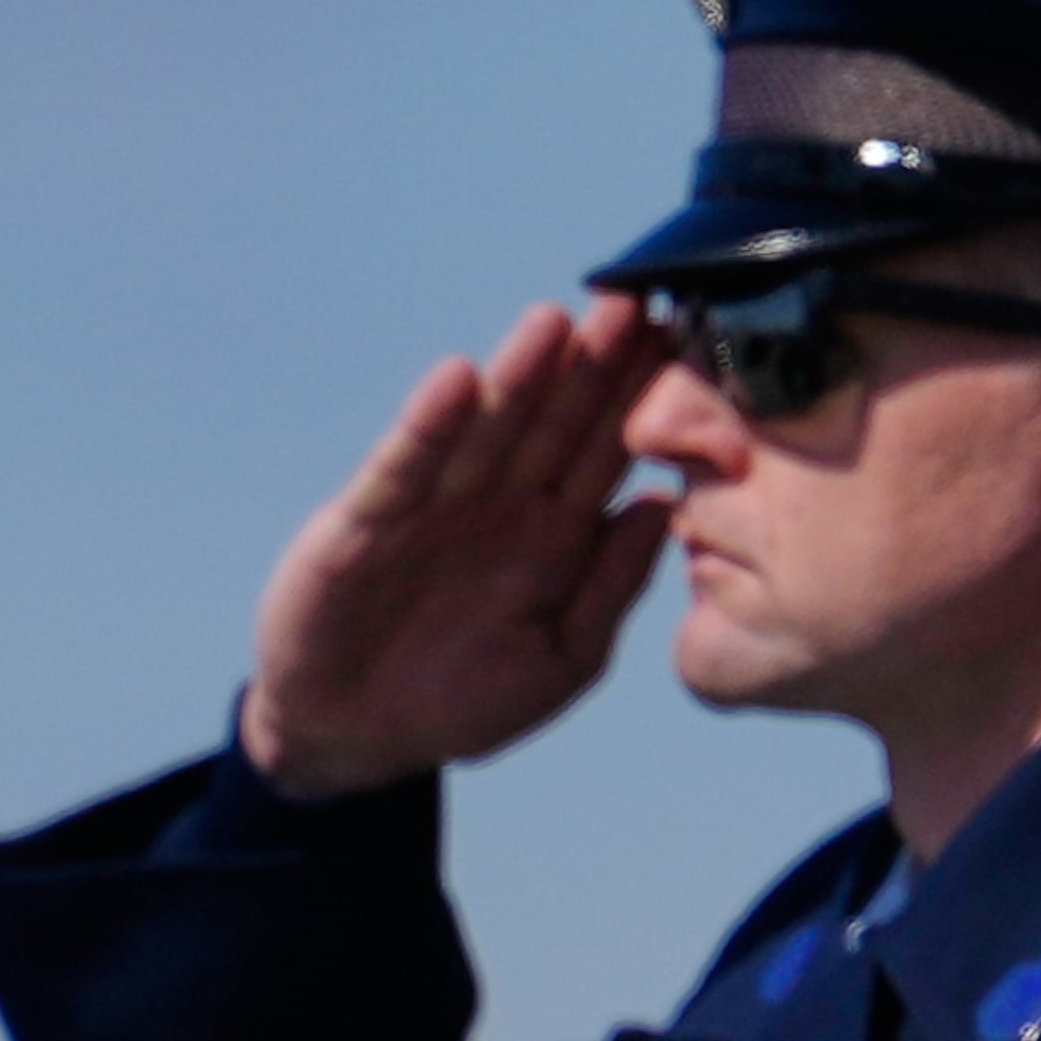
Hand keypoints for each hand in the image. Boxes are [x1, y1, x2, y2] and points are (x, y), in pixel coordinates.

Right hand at [237, 295, 673, 799]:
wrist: (354, 738)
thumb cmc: (465, 700)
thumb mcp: (561, 656)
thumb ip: (611, 587)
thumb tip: (668, 509)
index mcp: (555, 533)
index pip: (607, 452)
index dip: (643, 400)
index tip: (686, 344)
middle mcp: (500, 505)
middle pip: (554, 422)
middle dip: (593, 366)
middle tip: (635, 302)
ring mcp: (433, 507)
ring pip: (486, 430)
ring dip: (518, 376)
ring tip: (555, 322)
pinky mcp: (365, 523)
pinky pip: (405, 467)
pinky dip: (430, 425)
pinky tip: (459, 381)